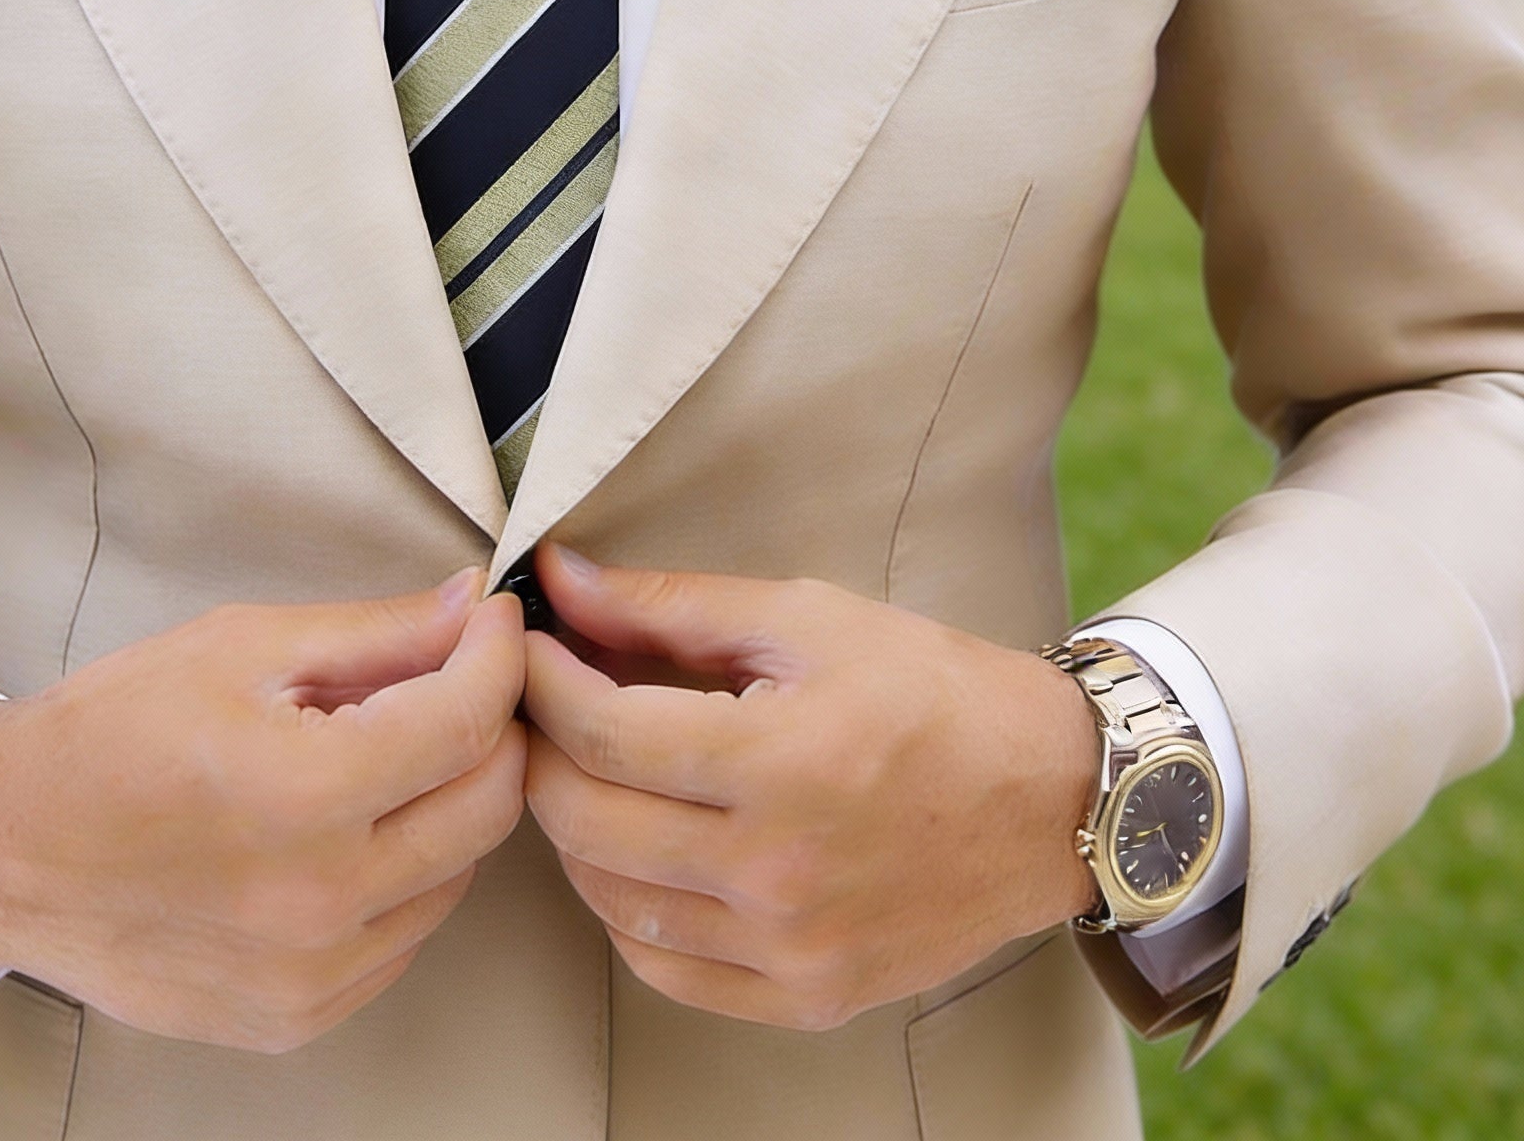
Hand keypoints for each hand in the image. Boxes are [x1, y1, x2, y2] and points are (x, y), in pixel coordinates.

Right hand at [0, 571, 526, 1051]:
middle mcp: (319, 902)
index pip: (468, 722)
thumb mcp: (241, 647)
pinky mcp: (296, 1018)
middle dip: (492, 726)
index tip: (493, 622)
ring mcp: (311, 977)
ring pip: (456, 874)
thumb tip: (473, 607)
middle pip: (487, 806)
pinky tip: (346, 828)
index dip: (498, 656)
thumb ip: (376, 633)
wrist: (4, 849)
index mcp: (303, 796)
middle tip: (456, 678)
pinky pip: (402, 935)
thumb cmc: (111, 733)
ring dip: (446, 802)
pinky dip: (402, 874)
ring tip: (382, 752)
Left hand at [521, 546, 1097, 1031]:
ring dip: (573, 828)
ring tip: (586, 767)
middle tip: (540, 702)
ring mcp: (792, 948)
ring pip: (610, 900)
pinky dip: (626, 909)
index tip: (525, 646)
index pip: (603, 733)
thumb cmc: (933, 692)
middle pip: (586, 819)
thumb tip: (562, 580)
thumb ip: (671, 603)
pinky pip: (665, 969)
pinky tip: (637, 850)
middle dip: (540, 749)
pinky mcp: (807, 996)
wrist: (1052, 798)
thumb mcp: (806, 618)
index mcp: (783, 762)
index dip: (541, 681)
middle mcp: (780, 871)